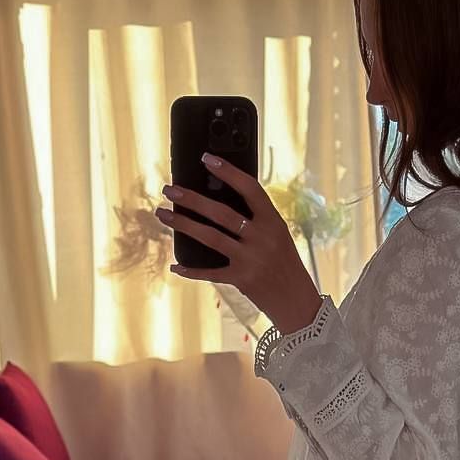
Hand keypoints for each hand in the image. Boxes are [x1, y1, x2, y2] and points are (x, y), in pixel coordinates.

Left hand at [154, 153, 323, 335]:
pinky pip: (210, 272)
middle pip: (221, 213)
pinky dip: (191, 270)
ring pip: (210, 237)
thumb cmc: (284, 263)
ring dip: (183, 224)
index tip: (207, 159)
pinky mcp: (242, 280)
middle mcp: (262, 238)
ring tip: (163, 214)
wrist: (297, 300)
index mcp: (273, 222)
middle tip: (169, 189)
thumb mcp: (277, 236)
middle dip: (192, 199)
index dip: (228, 172)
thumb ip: (255, 220)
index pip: (250, 189)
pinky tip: (176, 265)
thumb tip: (215, 200)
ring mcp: (251, 259)